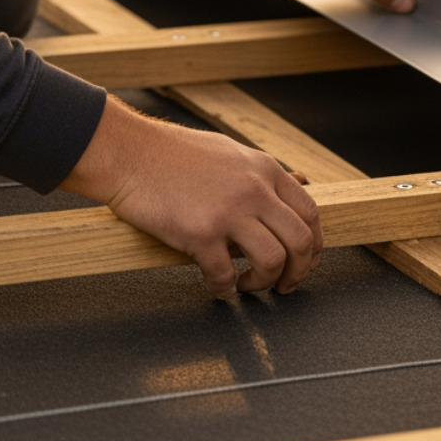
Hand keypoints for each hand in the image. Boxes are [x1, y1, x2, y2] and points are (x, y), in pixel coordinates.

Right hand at [62, 96, 321, 295]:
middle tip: (284, 284)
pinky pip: (224, 274)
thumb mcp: (231, 153)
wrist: (128, 152)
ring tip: (248, 285)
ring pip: (273, 260)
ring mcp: (229, 211)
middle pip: (301, 240)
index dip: (312, 244)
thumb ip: (261, 175)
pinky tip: (217, 286)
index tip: (304, 260)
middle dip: (298, 271)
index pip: (310, 213)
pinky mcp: (199, 232)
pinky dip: (224, 288)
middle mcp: (255, 189)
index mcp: (266, 170)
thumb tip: (296, 182)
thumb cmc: (172, 153)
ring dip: (265, 282)